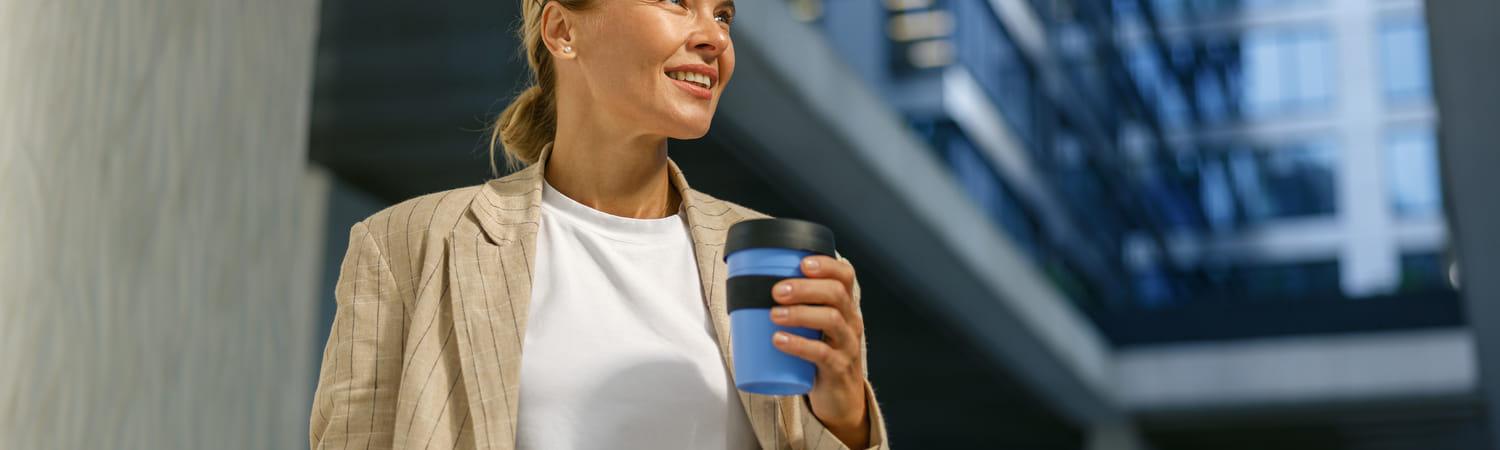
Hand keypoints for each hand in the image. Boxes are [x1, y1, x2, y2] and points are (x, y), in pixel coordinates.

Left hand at [770, 255, 869, 447]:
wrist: (841, 399)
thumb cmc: (820, 356)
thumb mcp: (814, 329)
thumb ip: (794, 310)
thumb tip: (746, 290)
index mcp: (844, 307)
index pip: (845, 276)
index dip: (827, 265)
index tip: (802, 263)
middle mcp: (850, 322)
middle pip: (836, 294)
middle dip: (805, 288)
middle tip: (777, 291)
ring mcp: (847, 346)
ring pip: (832, 320)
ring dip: (800, 313)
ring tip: (774, 315)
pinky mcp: (838, 369)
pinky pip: (822, 354)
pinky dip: (799, 345)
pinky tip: (779, 340)